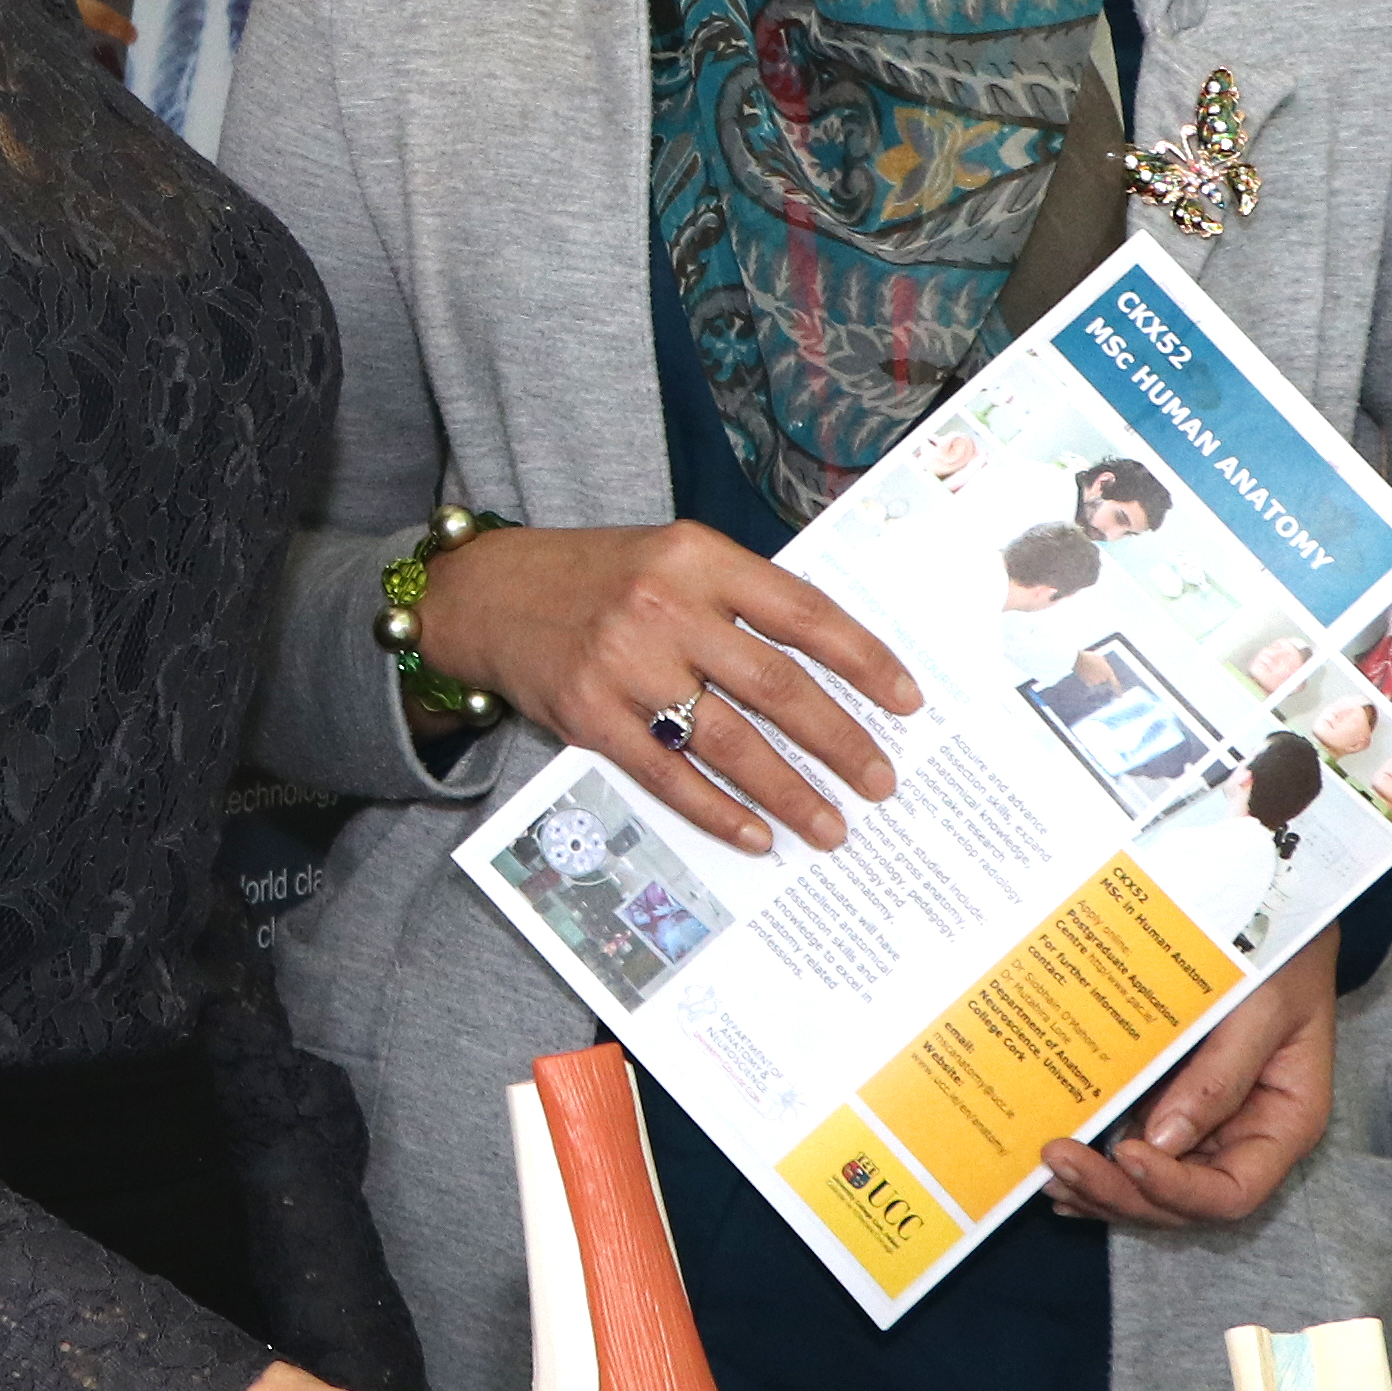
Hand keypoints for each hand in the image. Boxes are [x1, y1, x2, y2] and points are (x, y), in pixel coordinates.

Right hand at [412, 522, 919, 854]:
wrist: (484, 593)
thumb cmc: (597, 579)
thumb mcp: (671, 559)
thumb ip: (739, 600)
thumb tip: (830, 670)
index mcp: (697, 556)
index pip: (802, 611)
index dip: (863, 660)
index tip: (907, 702)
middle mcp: (663, 605)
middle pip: (775, 685)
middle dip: (838, 740)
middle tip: (880, 782)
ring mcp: (622, 661)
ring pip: (727, 739)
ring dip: (788, 790)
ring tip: (830, 826)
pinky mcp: (586, 714)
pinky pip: (667, 774)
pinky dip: (717, 810)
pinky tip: (754, 834)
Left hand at [1040, 945, 1331, 1226]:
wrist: (1271, 918)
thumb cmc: (1280, 959)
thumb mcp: (1263, 1007)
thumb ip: (1219, 1076)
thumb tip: (1160, 1141)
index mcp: (1283, 1125)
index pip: (1232, 1192)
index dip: (1177, 1189)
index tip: (1127, 1155)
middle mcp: (1245, 1140)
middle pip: (1184, 1202)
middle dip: (1121, 1191)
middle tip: (1059, 1161)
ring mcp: (1208, 1130)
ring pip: (1155, 1188)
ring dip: (1101, 1188)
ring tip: (1048, 1170)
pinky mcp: (1174, 1109)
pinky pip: (1140, 1152)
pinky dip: (1100, 1167)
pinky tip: (1061, 1171)